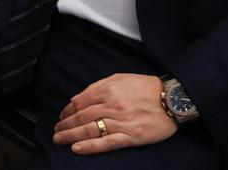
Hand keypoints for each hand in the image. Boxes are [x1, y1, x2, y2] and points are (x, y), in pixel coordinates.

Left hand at [52, 74, 177, 153]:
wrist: (172, 99)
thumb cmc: (147, 87)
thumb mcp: (121, 78)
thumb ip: (97, 86)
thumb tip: (77, 98)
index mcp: (108, 90)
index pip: (80, 102)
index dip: (67, 111)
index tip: (61, 116)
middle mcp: (111, 106)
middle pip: (81, 117)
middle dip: (65, 125)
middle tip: (56, 131)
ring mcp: (120, 122)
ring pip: (89, 130)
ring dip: (71, 136)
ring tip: (60, 140)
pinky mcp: (130, 137)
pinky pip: (105, 143)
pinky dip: (89, 147)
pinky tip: (77, 149)